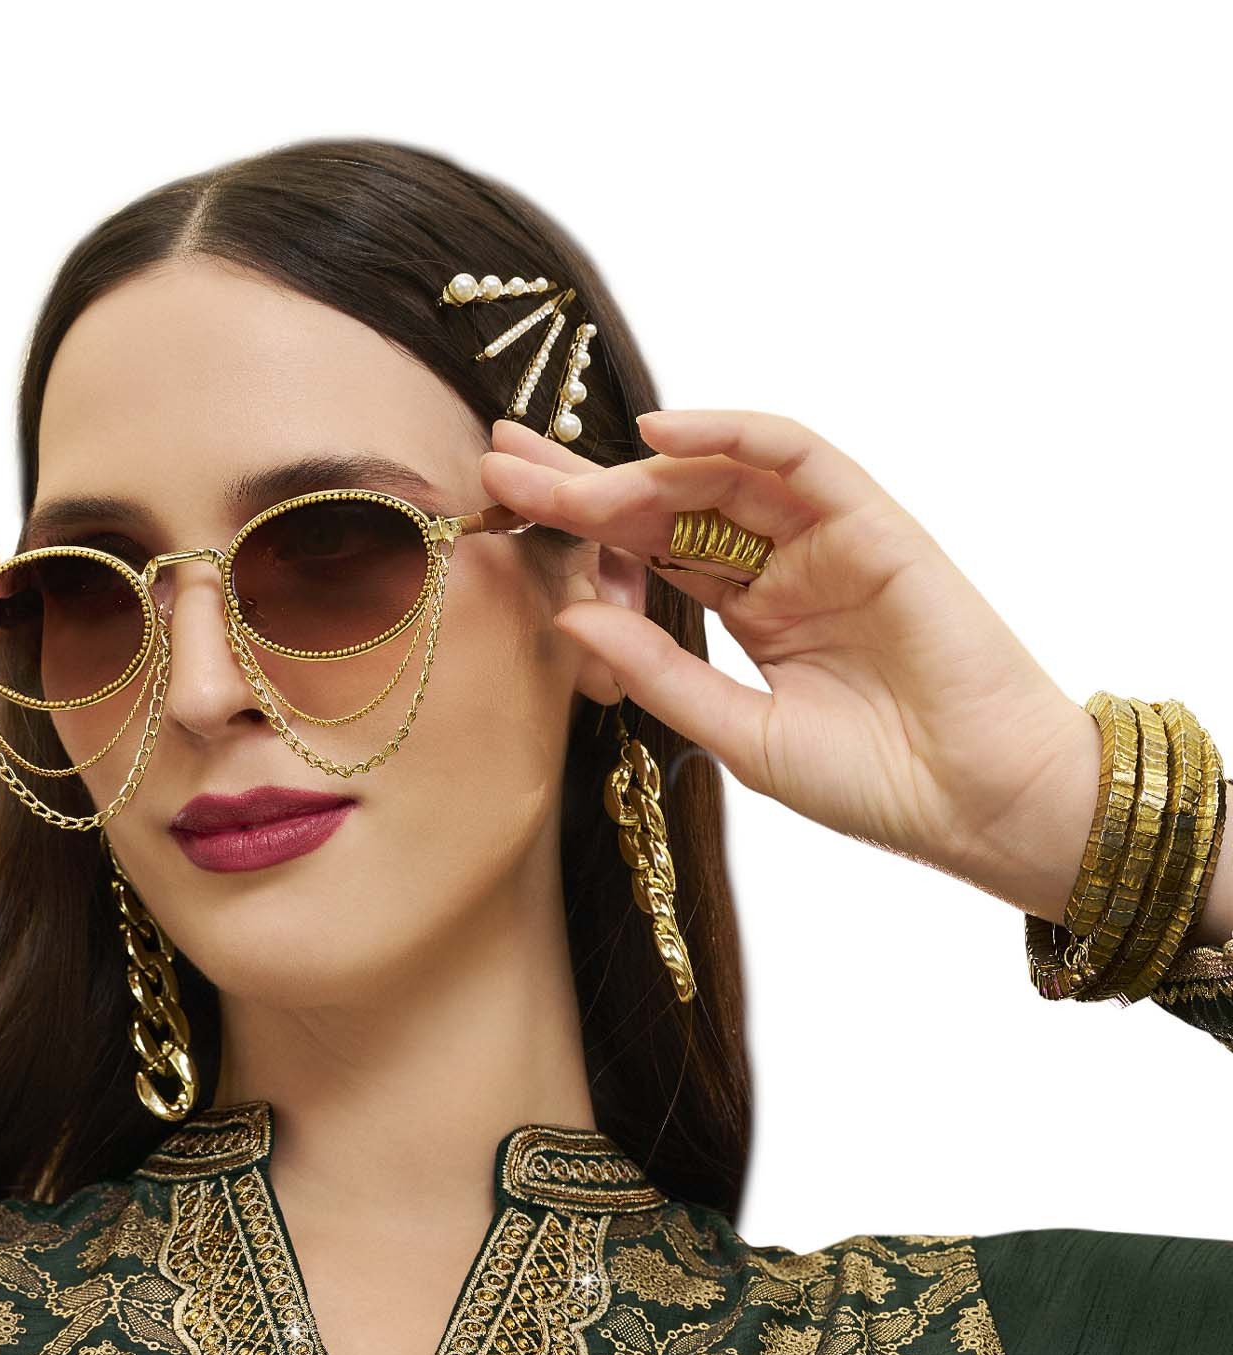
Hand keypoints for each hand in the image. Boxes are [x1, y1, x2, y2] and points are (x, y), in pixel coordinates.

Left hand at [480, 411, 1102, 918]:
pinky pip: (797, 457)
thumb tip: (565, 618)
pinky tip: (660, 434)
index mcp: (749, 613)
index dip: (574, 529)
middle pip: (668, 503)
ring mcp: (825, 539)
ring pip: (720, 475)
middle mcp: (781, 565)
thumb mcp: (737, 733)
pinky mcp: (871, 523)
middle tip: (499, 458)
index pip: (646, 553)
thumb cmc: (872, 783)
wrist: (976, 801)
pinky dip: (732, 436)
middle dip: (582, 481)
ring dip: (636, 464)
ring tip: (556, 466)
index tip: (498, 510)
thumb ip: (657, 672)